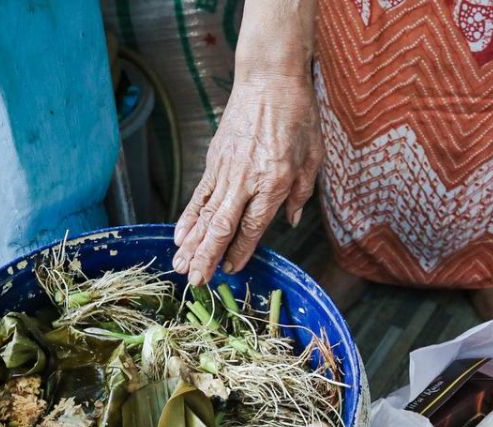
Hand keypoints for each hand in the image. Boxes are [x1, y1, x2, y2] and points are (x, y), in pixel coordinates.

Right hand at [172, 73, 322, 285]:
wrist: (270, 78)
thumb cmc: (298, 115)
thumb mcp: (313, 156)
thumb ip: (302, 193)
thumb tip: (290, 221)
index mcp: (275, 182)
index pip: (253, 226)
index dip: (240, 252)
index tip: (230, 270)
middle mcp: (246, 180)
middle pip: (222, 226)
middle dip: (207, 257)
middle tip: (195, 281)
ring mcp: (226, 170)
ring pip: (205, 214)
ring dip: (191, 244)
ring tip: (180, 266)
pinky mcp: (214, 160)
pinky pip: (200, 195)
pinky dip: (188, 217)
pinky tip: (179, 236)